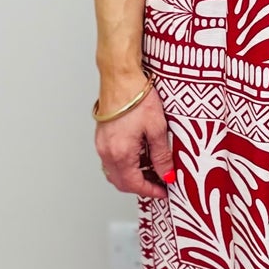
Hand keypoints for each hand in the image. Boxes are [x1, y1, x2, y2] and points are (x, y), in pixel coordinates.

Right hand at [94, 71, 175, 197]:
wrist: (120, 77)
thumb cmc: (136, 97)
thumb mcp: (157, 128)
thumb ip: (162, 155)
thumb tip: (167, 174)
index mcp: (120, 153)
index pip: (135, 184)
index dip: (151, 191)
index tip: (164, 191)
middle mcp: (107, 152)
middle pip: (122, 183)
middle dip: (141, 187)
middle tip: (160, 183)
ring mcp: (101, 145)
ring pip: (115, 173)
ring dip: (132, 177)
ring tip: (152, 170)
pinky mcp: (101, 137)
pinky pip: (111, 161)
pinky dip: (125, 165)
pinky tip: (140, 157)